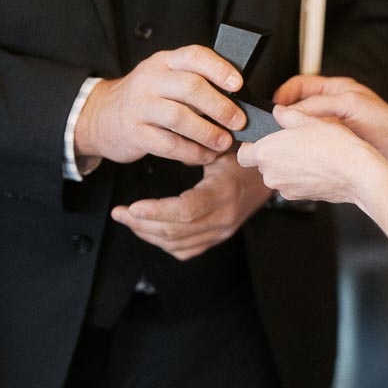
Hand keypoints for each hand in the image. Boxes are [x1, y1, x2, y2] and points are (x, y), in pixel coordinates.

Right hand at [75, 45, 244, 166]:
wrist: (100, 116)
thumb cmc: (146, 99)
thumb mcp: (165, 79)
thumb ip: (194, 82)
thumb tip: (237, 101)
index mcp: (164, 62)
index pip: (194, 56)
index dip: (219, 68)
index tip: (238, 84)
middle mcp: (150, 80)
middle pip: (190, 87)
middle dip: (220, 106)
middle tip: (239, 121)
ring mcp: (140, 106)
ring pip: (179, 117)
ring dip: (208, 132)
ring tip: (224, 142)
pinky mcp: (134, 133)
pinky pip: (168, 144)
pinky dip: (191, 152)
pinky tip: (205, 155)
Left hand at [110, 152, 271, 259]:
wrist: (268, 177)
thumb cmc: (245, 157)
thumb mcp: (223, 146)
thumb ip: (196, 146)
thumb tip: (166, 137)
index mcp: (223, 194)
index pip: (186, 211)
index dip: (156, 212)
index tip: (133, 208)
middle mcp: (223, 219)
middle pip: (176, 231)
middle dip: (142, 223)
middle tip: (120, 212)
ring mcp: (221, 232)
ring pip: (177, 244)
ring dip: (147, 233)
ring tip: (127, 219)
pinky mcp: (217, 238)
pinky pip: (186, 250)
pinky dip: (163, 243)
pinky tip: (149, 230)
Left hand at [238, 105, 377, 204]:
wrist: (357, 173)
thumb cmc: (334, 147)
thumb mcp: (308, 120)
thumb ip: (287, 115)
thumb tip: (279, 111)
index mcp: (267, 152)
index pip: (242, 154)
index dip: (250, 147)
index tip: (262, 141)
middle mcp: (271, 174)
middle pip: (262, 165)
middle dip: (274, 155)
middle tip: (293, 143)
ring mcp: (285, 189)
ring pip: (279, 176)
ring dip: (288, 167)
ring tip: (309, 154)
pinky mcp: (299, 198)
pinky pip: (293, 186)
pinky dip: (300, 178)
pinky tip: (316, 167)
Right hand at [274, 74, 387, 159]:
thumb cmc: (385, 123)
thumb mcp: (349, 104)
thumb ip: (319, 104)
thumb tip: (290, 110)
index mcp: (335, 89)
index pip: (299, 85)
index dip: (285, 94)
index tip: (274, 107)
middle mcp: (331, 106)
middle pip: (298, 107)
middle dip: (286, 115)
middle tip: (277, 125)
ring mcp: (331, 126)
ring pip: (302, 127)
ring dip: (294, 133)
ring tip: (287, 140)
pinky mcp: (332, 145)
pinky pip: (310, 143)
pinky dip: (303, 146)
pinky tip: (301, 152)